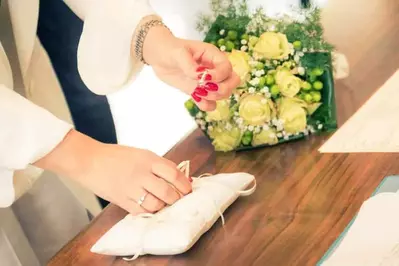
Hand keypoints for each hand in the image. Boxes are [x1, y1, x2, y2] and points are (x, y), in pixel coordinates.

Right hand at [34, 130, 191, 213]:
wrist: (89, 160)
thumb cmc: (116, 156)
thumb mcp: (141, 154)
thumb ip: (159, 164)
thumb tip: (180, 176)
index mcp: (148, 159)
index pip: (173, 173)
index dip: (184, 184)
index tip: (189, 189)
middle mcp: (141, 173)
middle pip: (167, 191)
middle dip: (177, 198)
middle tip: (179, 199)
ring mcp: (130, 187)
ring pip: (155, 204)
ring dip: (164, 206)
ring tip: (165, 204)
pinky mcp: (121, 199)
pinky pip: (141, 211)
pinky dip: (149, 212)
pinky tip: (151, 208)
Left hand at [143, 27, 239, 110]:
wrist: (159, 57)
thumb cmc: (170, 49)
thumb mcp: (178, 53)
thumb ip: (190, 65)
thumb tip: (200, 77)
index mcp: (213, 55)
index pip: (227, 68)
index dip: (220, 75)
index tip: (205, 78)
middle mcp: (214, 69)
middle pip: (232, 81)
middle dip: (223, 89)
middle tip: (207, 90)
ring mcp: (207, 82)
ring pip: (224, 93)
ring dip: (214, 97)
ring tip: (198, 93)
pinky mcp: (199, 91)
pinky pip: (210, 103)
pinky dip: (206, 105)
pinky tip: (196, 99)